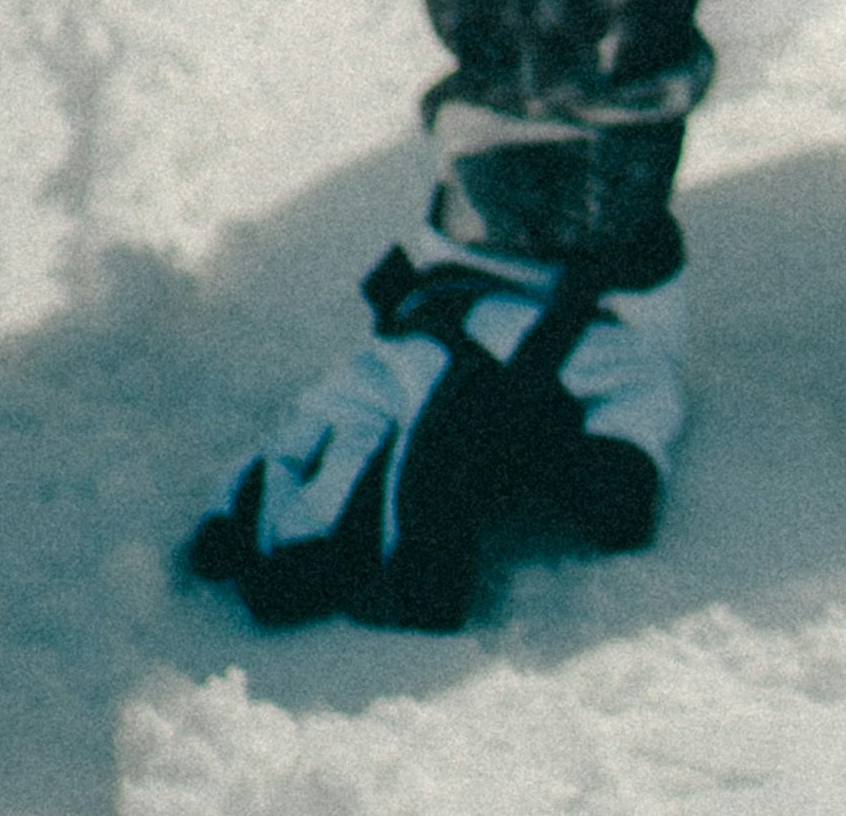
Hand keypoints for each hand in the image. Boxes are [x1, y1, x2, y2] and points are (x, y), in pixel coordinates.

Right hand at [186, 229, 687, 631]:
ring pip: (301, 463)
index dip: (425, 559)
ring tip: (263, 593)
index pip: (428, 488)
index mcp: (472, 395)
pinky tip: (208, 548)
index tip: (436, 610)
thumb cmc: (599, 339)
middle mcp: (401, 389)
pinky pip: (275, 441)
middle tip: (336, 607)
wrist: (548, 236)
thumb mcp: (638, 383)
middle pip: (347, 488)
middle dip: (337, 557)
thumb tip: (613, 516)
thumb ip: (626, 447)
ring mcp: (359, 385)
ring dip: (282, 531)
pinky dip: (239, 493)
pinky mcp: (334, 390)